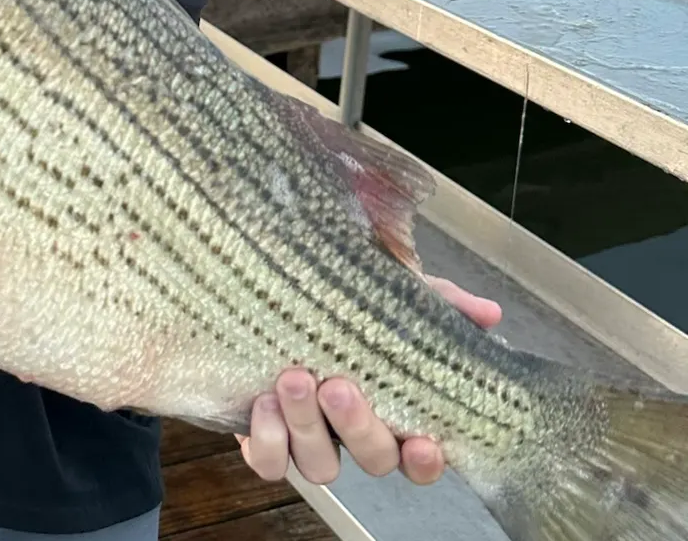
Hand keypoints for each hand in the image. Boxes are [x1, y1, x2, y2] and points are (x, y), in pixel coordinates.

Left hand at [237, 277, 502, 487]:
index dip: (425, 461)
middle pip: (373, 459)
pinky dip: (267, 441)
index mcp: (391, 410)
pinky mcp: (267, 437)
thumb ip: (442, 302)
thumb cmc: (341, 301)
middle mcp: (353, 434)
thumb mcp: (394, 293)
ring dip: (308, 428)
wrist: (269, 289)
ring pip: (321, 465)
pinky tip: (264, 403)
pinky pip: (269, 462)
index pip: (421, 456)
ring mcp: (309, 439)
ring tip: (295, 379)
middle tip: (338, 386)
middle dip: (358, 427)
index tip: (423, 440)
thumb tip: (489, 313)